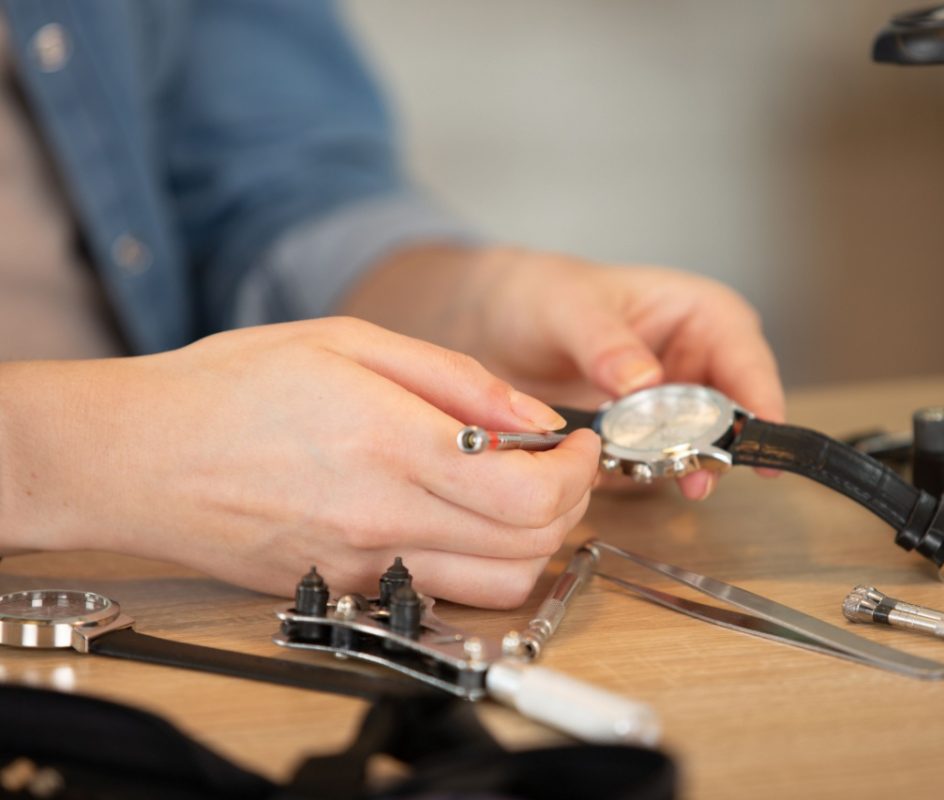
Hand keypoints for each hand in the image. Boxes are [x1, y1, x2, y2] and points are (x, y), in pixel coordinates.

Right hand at [0, 318, 600, 607]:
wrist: (136, 455)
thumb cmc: (229, 387)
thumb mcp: (351, 345)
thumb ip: (457, 381)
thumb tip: (535, 420)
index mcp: (391, 446)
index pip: (530, 494)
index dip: (579, 472)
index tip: (578, 445)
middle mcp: (383, 521)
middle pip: (531, 548)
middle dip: (569, 504)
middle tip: (556, 463)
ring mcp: (363, 567)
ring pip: (498, 585)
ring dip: (533, 543)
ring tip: (515, 491)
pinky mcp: (346, 590)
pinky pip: (443, 593)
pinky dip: (480, 563)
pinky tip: (459, 515)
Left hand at [341, 245, 785, 498]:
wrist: (492, 325)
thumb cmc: (539, 294)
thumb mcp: (568, 308)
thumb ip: (606, 343)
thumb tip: (645, 382)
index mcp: (701, 316)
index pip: (748, 362)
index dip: (760, 405)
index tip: (756, 447)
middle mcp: (696, 365)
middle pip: (731, 418)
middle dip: (715, 448)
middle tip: (694, 476)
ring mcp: (671, 409)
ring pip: (696, 450)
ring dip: (673, 468)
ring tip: (648, 473)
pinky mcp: (641, 443)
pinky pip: (651, 469)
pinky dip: (634, 477)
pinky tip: (609, 471)